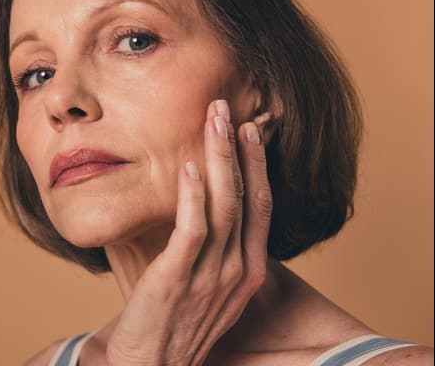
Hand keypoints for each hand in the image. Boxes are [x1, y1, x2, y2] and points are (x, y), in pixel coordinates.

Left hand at [106, 99, 273, 364]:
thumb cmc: (173, 325)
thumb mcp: (203, 285)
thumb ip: (205, 248)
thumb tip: (191, 202)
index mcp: (249, 271)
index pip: (261, 207)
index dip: (257, 166)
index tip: (249, 131)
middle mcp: (237, 271)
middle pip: (246, 198)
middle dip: (238, 149)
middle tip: (227, 109)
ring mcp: (211, 277)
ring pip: (223, 207)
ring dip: (218, 159)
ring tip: (212, 122)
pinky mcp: (177, 280)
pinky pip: (192, 232)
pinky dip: (194, 198)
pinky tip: (190, 170)